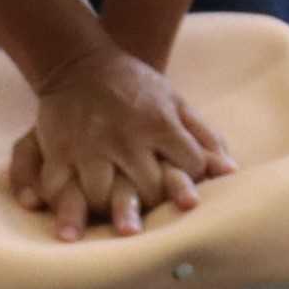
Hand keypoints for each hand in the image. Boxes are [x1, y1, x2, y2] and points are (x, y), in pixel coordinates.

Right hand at [7, 46, 233, 240]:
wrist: (82, 62)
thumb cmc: (137, 86)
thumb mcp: (175, 102)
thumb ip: (203, 136)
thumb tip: (230, 172)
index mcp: (159, 123)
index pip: (189, 166)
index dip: (192, 181)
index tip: (188, 190)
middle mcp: (125, 137)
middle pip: (147, 189)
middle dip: (155, 204)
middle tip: (153, 216)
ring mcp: (89, 145)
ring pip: (102, 196)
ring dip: (109, 212)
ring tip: (114, 226)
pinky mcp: (58, 150)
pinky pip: (57, 187)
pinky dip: (63, 206)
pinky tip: (71, 223)